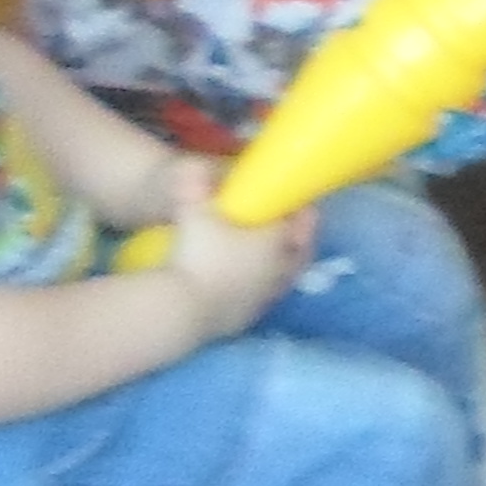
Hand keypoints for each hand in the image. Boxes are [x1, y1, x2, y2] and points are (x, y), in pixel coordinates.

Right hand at [155, 162, 316, 338]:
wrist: (183, 311)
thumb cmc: (197, 256)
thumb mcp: (193, 215)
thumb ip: (194, 188)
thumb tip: (189, 165)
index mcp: (275, 242)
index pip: (301, 222)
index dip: (302, 211)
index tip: (300, 203)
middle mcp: (277, 270)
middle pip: (301, 252)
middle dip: (301, 239)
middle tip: (295, 229)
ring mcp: (264, 298)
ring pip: (286, 279)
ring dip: (284, 266)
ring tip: (274, 257)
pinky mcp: (246, 319)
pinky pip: (265, 300)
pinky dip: (265, 290)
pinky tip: (251, 287)